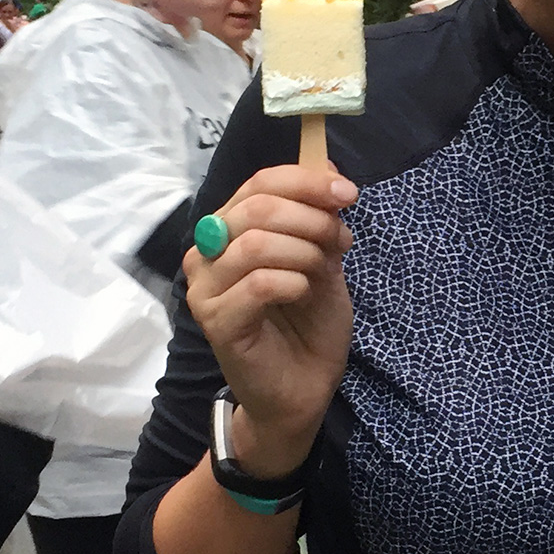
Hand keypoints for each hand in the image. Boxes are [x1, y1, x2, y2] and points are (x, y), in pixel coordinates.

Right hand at [184, 164, 357, 477]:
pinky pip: (258, 284)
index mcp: (231, 229)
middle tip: (342, 238)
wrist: (304, 388)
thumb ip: (318, 217)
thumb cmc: (309, 323)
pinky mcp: (215, 322)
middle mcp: (208, 253)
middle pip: (257, 207)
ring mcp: (205, 289)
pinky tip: (304, 293)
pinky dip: (293, 282)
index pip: (259, 184)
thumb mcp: (323, 260)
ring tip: (324, 270)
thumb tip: (326, 165)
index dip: (306, 181)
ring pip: (256, 244)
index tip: (347, 192)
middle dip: (312, 217)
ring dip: (304, 251)